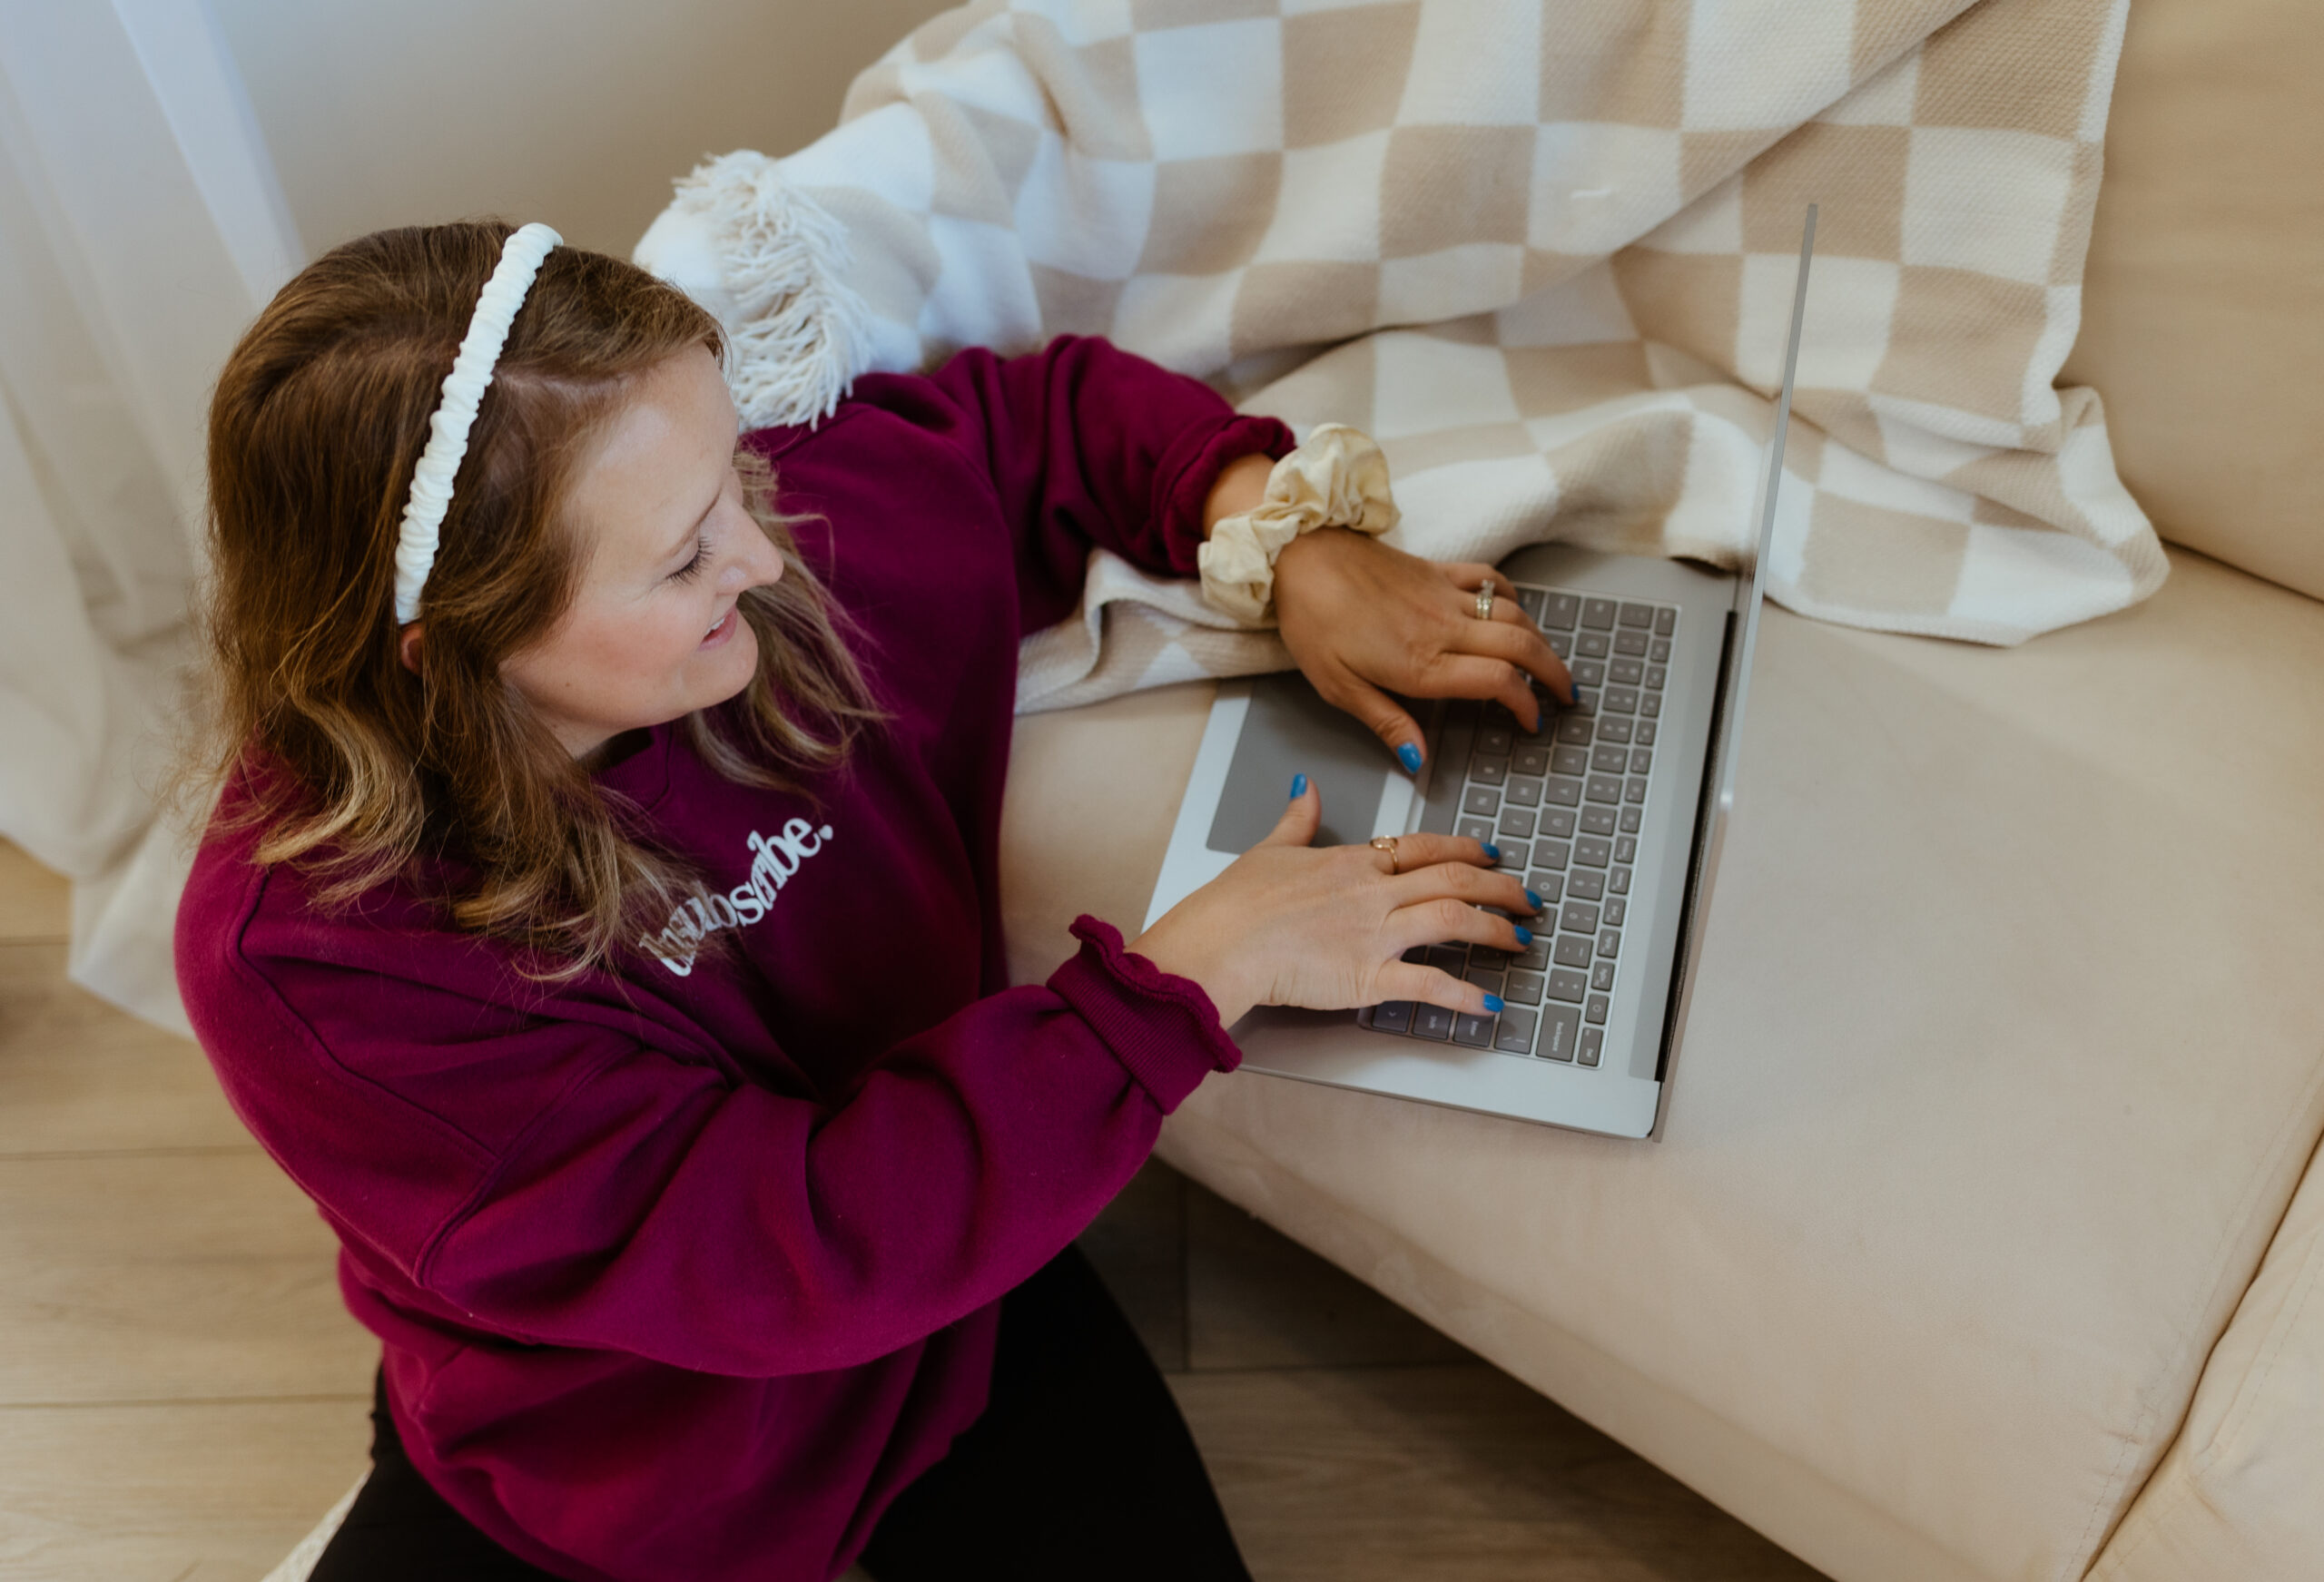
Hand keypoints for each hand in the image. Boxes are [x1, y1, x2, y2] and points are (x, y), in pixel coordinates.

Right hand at [1130, 778, 1544, 1026]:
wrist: (1220, 942)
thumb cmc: (1236, 903)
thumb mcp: (1269, 848)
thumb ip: (1298, 819)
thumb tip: (1307, 788)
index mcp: (1353, 861)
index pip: (1425, 847)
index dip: (1466, 850)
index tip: (1493, 855)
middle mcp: (1373, 892)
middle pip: (1453, 879)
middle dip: (1501, 888)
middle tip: (1530, 898)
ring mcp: (1375, 933)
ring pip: (1453, 919)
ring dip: (1495, 930)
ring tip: (1522, 941)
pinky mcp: (1368, 976)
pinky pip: (1429, 983)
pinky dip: (1465, 995)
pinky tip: (1492, 1003)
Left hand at [1271, 527, 1572, 769]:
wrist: (1298, 555)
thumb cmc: (1312, 621)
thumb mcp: (1339, 688)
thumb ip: (1387, 723)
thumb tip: (1420, 760)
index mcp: (1421, 663)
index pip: (1497, 682)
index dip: (1526, 704)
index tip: (1532, 722)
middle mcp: (1443, 627)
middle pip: (1521, 646)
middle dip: (1554, 674)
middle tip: (1567, 696)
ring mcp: (1444, 594)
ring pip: (1514, 614)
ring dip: (1542, 639)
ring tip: (1551, 662)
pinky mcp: (1437, 569)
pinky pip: (1490, 579)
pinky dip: (1511, 596)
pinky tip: (1514, 609)